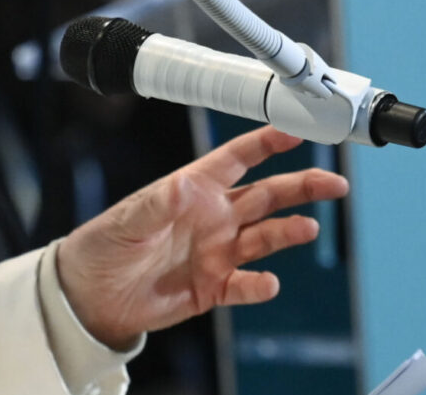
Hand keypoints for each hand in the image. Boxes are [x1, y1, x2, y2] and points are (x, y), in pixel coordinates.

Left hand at [54, 126, 348, 349]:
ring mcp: (217, 252)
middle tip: (334, 182)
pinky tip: (268, 283)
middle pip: (268, 195)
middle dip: (302, 186)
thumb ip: (158, 205)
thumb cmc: (104, 246)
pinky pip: (245, 285)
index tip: (296, 129)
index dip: (267, 142)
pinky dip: (260, 285)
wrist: (91, 296)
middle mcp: (213, 217)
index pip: (238, 158)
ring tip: (308, 228)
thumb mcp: (127, 220)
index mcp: (194, 189)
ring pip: (266, 236)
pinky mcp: (213, 287)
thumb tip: (183, 186)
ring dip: (289, 231)